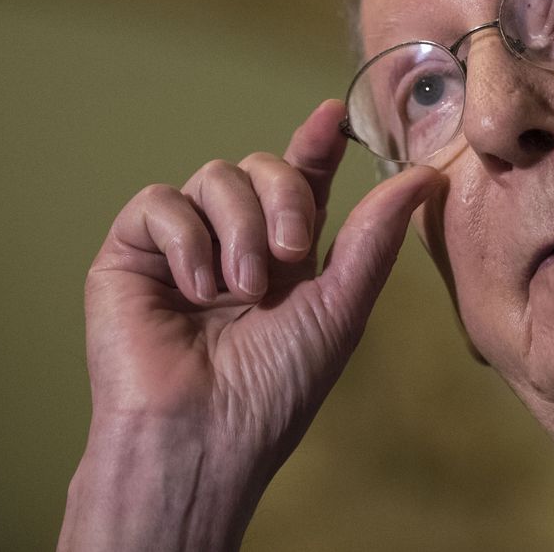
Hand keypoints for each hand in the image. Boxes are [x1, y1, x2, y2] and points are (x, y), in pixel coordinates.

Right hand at [59, 100, 442, 550]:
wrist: (204, 438)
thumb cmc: (274, 389)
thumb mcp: (339, 306)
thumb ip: (373, 236)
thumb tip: (424, 174)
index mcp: (284, 253)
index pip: (301, 179)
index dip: (316, 144)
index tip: (332, 116)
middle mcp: (233, 241)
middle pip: (262, 166)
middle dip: (285, 199)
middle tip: (291, 257)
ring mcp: (181, 245)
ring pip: (214, 176)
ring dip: (239, 229)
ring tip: (240, 291)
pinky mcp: (129, 253)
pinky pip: (159, 202)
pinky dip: (185, 238)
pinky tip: (196, 290)